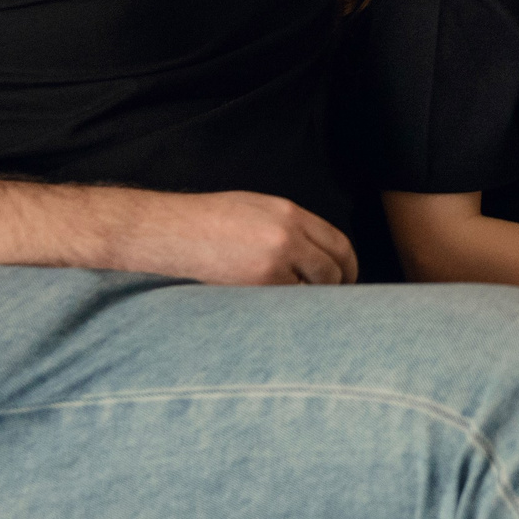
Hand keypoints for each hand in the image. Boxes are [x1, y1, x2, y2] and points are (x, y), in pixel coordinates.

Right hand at [113, 190, 357, 285]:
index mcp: (290, 213)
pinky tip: (274, 310)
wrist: (170, 231)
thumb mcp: (257, 209)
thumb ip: (291, 226)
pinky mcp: (257, 285)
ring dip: (309, 301)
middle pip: (332, 270)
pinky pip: (286, 303)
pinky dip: (286, 309)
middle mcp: (288, 235)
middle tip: (330, 302)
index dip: (347, 266)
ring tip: (296, 306)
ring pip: (312, 291)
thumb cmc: (209, 220)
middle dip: (336, 288)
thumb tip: (318, 253)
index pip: (338, 243)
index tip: (346, 280)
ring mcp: (274, 261)